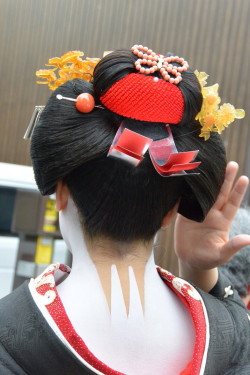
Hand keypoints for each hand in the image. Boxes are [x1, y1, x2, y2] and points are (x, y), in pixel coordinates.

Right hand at [174, 162, 249, 288]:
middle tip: (232, 163)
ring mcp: (198, 213)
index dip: (238, 192)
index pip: (231, 204)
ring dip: (208, 181)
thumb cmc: (207, 259)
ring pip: (204, 193)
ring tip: (212, 165)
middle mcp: (212, 214)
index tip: (244, 178)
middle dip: (226, 179)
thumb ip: (232, 246)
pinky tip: (189, 177)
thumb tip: (248, 240)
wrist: (189, 260)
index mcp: (222, 222)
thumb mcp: (221, 255)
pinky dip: (187, 191)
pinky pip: (186, 200)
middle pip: (220, 193)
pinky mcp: (185, 214)